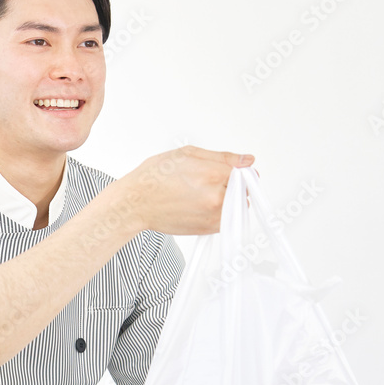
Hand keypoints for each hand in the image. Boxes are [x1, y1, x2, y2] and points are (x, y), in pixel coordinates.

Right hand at [117, 145, 254, 235]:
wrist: (136, 203)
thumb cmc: (155, 177)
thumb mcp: (187, 154)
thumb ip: (222, 157)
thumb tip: (247, 160)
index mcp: (213, 174)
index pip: (246, 172)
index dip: (237, 170)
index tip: (227, 171)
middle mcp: (216, 197)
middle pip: (243, 190)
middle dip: (231, 184)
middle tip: (208, 181)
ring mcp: (213, 216)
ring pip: (236, 206)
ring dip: (226, 199)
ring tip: (201, 194)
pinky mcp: (208, 229)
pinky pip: (226, 219)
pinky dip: (218, 212)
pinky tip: (199, 204)